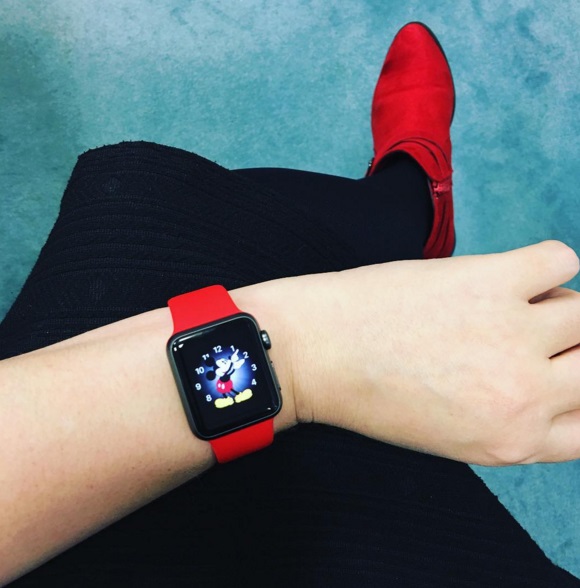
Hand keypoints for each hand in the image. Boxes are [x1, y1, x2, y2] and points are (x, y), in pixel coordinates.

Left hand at [260, 240, 579, 464]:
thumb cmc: (374, 394)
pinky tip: (509, 277)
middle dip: (575, 352)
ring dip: (557, 307)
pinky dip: (545, 264)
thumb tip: (558, 376)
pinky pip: (559, 259)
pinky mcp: (490, 281)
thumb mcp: (453, 436)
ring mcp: (511, 335)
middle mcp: (525, 394)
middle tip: (536, 338)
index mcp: (516, 441)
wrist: (315, 352)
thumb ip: (514, 420)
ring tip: (513, 307)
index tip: (568, 369)